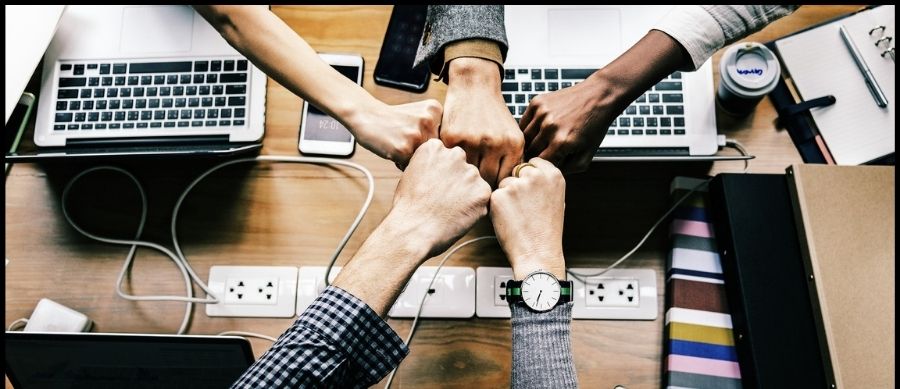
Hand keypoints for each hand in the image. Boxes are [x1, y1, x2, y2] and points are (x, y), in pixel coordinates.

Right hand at [349, 99, 442, 168]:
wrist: (365, 115)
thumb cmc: (393, 119)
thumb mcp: (419, 114)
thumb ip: (436, 129)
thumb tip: (452, 157)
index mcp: (436, 109)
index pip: (445, 138)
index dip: (430, 142)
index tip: (416, 134)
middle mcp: (429, 121)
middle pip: (436, 150)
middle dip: (422, 151)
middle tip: (405, 139)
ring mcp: (417, 134)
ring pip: (424, 159)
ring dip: (412, 158)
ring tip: (399, 143)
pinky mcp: (404, 148)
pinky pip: (409, 166)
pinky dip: (401, 162)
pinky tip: (392, 149)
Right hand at [388, 139, 491, 258]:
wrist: (413, 230)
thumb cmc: (408, 207)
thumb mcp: (411, 174)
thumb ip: (430, 165)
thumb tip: (441, 168)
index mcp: (435, 147)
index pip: (446, 157)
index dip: (441, 174)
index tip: (433, 187)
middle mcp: (455, 154)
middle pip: (462, 167)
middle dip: (456, 181)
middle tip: (443, 200)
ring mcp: (471, 173)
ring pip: (473, 182)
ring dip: (467, 194)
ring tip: (449, 210)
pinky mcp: (483, 191)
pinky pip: (482, 199)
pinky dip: (474, 208)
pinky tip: (457, 216)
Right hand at [440, 58, 523, 186]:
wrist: (475, 86)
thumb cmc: (494, 114)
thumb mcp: (511, 134)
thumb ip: (512, 160)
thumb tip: (508, 190)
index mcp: (513, 144)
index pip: (505, 179)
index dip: (497, 187)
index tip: (490, 187)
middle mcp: (494, 143)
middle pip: (487, 180)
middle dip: (480, 184)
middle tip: (474, 185)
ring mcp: (472, 140)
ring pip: (468, 173)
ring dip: (464, 175)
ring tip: (462, 177)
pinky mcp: (452, 137)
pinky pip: (452, 161)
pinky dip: (451, 163)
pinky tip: (452, 163)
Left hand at [490, 158, 565, 279]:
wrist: (538, 253)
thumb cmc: (546, 231)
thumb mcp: (556, 200)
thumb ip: (544, 182)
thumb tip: (530, 171)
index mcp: (553, 175)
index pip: (533, 162)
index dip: (528, 176)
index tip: (530, 190)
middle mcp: (535, 176)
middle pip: (517, 171)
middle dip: (516, 184)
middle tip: (524, 207)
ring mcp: (516, 185)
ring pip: (504, 184)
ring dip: (506, 196)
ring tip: (519, 216)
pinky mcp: (499, 196)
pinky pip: (494, 196)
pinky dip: (498, 207)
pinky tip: (509, 220)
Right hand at [519, 75, 622, 173]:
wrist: (599, 96)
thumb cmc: (594, 126)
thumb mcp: (587, 155)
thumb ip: (568, 169)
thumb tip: (548, 173)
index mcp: (562, 142)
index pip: (540, 164)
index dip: (541, 167)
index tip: (544, 167)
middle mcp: (550, 127)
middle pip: (530, 151)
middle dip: (534, 156)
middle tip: (541, 156)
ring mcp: (542, 113)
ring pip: (524, 137)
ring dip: (529, 143)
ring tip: (540, 143)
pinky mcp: (537, 102)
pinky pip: (523, 122)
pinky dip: (527, 128)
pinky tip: (538, 130)